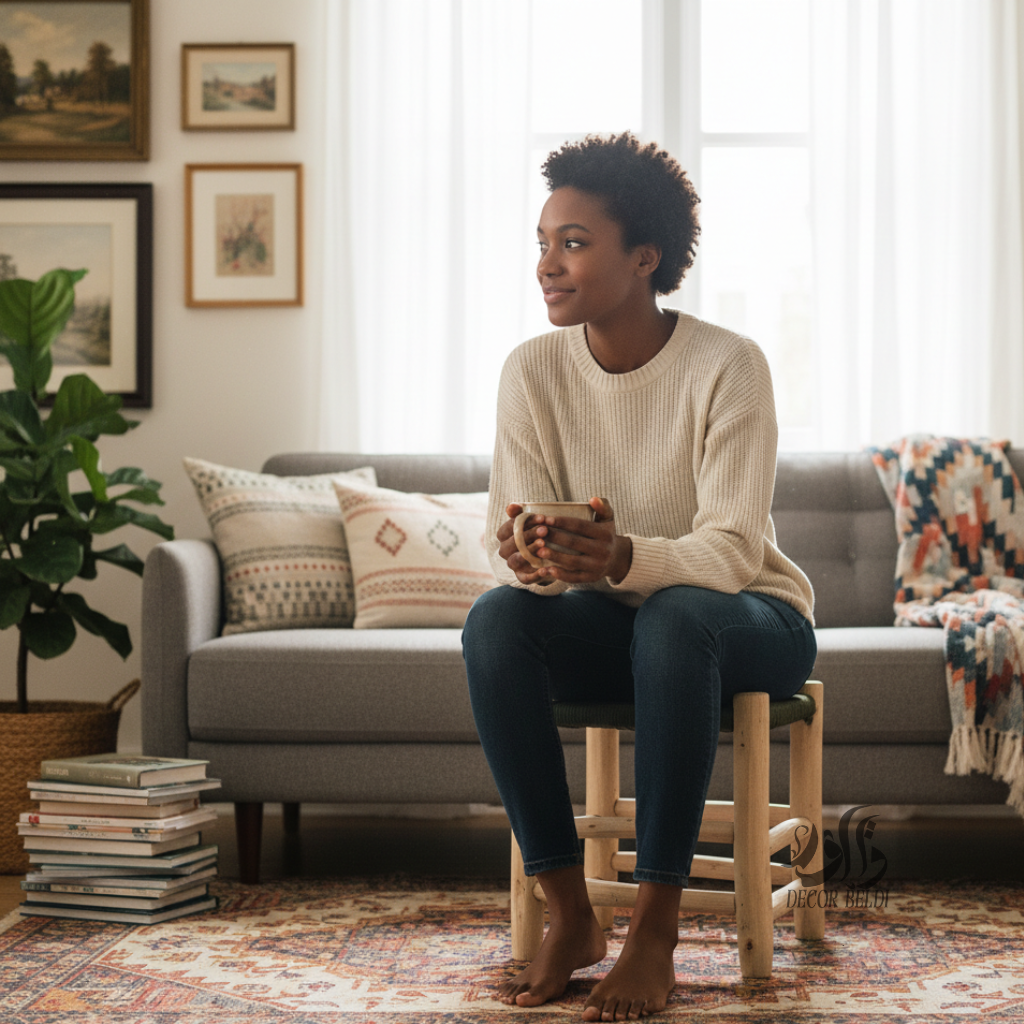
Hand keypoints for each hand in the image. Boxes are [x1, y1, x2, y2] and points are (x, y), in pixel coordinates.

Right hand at [496, 503, 552, 584]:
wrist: (543, 553)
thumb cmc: (535, 532)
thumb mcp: (529, 521)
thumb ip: (519, 513)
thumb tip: (511, 507)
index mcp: (503, 536)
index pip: (509, 528)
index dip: (524, 522)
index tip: (542, 518)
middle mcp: (505, 551)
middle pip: (512, 543)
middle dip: (528, 535)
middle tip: (545, 530)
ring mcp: (513, 565)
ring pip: (516, 560)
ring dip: (530, 551)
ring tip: (544, 545)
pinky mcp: (522, 577)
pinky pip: (524, 578)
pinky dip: (534, 576)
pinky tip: (546, 570)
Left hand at [517, 497, 632, 584]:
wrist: (616, 559)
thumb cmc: (605, 535)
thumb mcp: (608, 519)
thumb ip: (602, 507)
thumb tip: (593, 499)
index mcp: (605, 534)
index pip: (580, 526)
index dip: (562, 522)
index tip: (545, 519)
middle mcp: (603, 551)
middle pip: (574, 543)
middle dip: (554, 537)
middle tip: (537, 532)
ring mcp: (597, 566)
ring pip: (573, 562)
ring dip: (554, 556)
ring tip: (538, 551)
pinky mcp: (591, 578)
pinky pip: (574, 578)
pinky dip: (560, 575)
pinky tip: (547, 569)